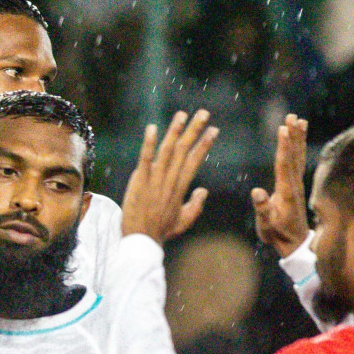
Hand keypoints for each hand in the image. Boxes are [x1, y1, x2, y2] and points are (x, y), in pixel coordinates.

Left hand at [120, 110, 217, 243]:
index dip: (205, 144)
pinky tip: (152, 128)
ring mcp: (155, 180)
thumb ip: (195, 205)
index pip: (195, 160)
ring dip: (175, 131)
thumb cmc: (161, 231)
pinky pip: (145, 159)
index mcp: (181, 187)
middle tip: (204, 113)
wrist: (141, 240)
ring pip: (168, 151)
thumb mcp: (184, 221)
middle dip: (195, 130)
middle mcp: (171, 180)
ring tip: (182, 114)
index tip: (214, 130)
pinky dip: (148, 144)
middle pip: (185, 150)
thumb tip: (203, 190)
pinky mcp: (140, 181)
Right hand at [251, 114, 311, 257]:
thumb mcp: (266, 225)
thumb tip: (257, 192)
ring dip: (298, 137)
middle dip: (293, 136)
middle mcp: (294, 184)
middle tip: (292, 117)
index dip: (283, 146)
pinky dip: (298, 146)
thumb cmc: (277, 234)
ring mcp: (296, 183)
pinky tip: (298, 136)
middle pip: (294, 155)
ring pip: (298, 156)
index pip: (284, 165)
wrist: (294, 242)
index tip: (283, 129)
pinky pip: (298, 161)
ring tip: (298, 120)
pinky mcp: (295, 184)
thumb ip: (263, 209)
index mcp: (286, 192)